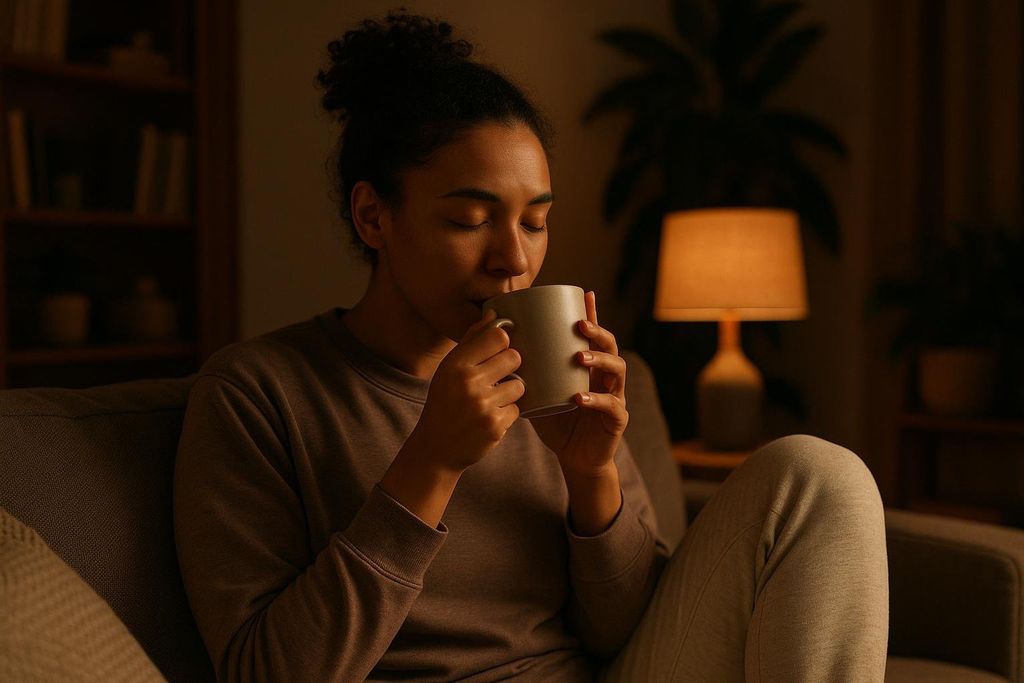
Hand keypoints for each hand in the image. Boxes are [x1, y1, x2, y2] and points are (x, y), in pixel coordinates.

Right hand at [406, 308, 525, 473]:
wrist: (436, 448)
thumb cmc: (445, 402)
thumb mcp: (449, 369)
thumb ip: (472, 340)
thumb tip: (495, 313)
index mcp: (456, 364)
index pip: (497, 336)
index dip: (503, 342)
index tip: (498, 350)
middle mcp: (469, 382)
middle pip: (514, 357)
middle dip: (511, 366)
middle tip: (498, 376)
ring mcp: (483, 405)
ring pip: (519, 385)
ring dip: (510, 392)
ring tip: (492, 400)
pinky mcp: (495, 426)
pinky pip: (517, 409)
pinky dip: (507, 413)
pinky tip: (489, 418)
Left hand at [530, 290, 627, 477]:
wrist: (575, 458)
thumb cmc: (558, 423)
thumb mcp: (541, 392)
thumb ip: (530, 373)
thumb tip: (498, 352)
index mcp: (591, 368)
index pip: (594, 336)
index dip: (593, 315)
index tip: (586, 295)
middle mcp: (607, 377)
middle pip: (611, 346)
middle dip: (597, 332)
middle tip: (579, 325)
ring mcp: (616, 396)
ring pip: (617, 370)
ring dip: (599, 360)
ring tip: (580, 357)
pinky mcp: (617, 419)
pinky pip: (611, 405)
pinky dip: (596, 399)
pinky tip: (580, 397)